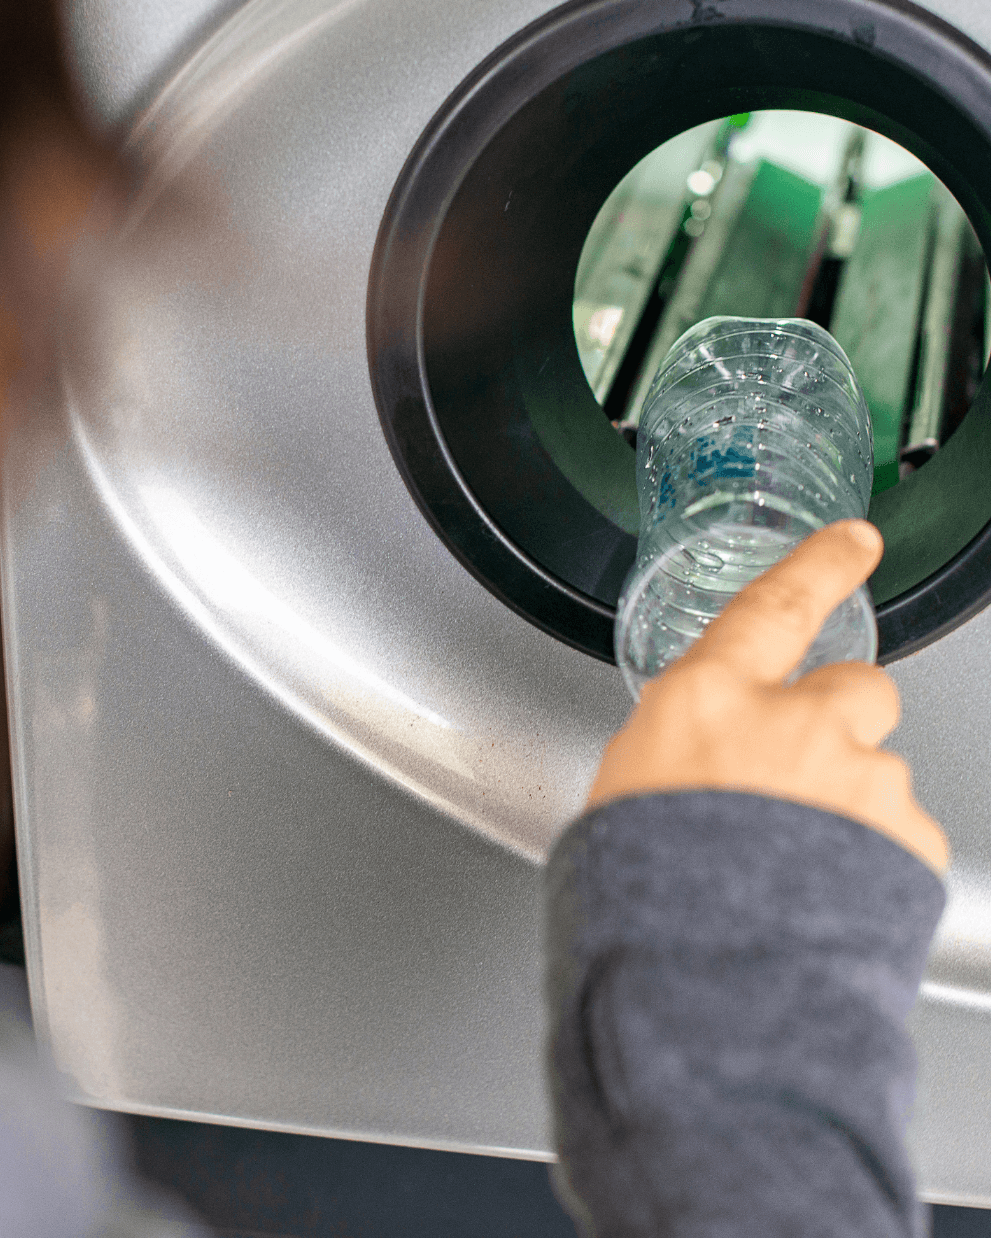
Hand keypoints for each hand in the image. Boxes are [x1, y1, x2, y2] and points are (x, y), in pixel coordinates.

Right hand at [589, 519, 947, 873]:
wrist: (702, 989)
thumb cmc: (641, 893)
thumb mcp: (625, 791)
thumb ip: (680, 751)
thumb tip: (699, 757)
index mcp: (707, 701)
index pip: (774, 605)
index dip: (821, 565)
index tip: (856, 541)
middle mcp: (792, 722)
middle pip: (858, 685)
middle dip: (843, 717)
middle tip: (805, 772)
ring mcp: (859, 779)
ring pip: (880, 768)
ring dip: (852, 801)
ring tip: (801, 866)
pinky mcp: (906, 840)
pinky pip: (902, 832)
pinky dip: (874, 858)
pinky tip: (829, 895)